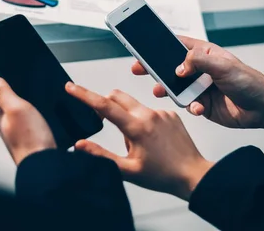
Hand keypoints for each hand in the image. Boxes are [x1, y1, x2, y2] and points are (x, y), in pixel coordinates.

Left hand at [0, 77, 55, 164]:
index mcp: (0, 118)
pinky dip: (38, 125)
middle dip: (22, 102)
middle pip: (13, 108)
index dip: (10, 89)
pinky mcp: (31, 143)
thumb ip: (4, 93)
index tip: (19, 87)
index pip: (1, 98)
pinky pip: (33, 129)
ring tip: (39, 113)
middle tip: (33, 100)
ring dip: (31, 115)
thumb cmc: (30, 139)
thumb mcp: (17, 107)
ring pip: (24, 119)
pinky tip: (44, 126)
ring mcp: (19, 137)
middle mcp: (7, 128)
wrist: (45, 163)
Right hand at [66, 83, 213, 200]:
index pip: (104, 105)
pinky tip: (150, 140)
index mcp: (137, 128)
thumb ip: (101, 156)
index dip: (84, 95)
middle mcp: (150, 115)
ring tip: (135, 143)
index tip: (71, 87)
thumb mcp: (128, 170)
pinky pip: (148, 110)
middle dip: (104, 103)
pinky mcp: (171, 113)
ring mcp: (162, 112)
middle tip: (100, 120)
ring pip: (133, 105)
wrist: (193, 175)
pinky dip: (141, 120)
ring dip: (125, 116)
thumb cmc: (163, 176)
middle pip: (117, 97)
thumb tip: (79, 145)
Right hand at [132, 36, 263, 133]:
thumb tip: (178, 68)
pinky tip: (197, 107)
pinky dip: (189, 106)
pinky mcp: (201, 104)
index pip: (176, 44)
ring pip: (175, 87)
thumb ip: (198, 62)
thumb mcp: (223, 65)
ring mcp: (199, 87)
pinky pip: (187, 104)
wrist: (262, 109)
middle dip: (154, 68)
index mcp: (204, 54)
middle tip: (138, 68)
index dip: (159, 44)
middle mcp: (199, 69)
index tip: (142, 44)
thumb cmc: (249, 81)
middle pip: (170, 66)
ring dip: (167, 90)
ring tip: (160, 91)